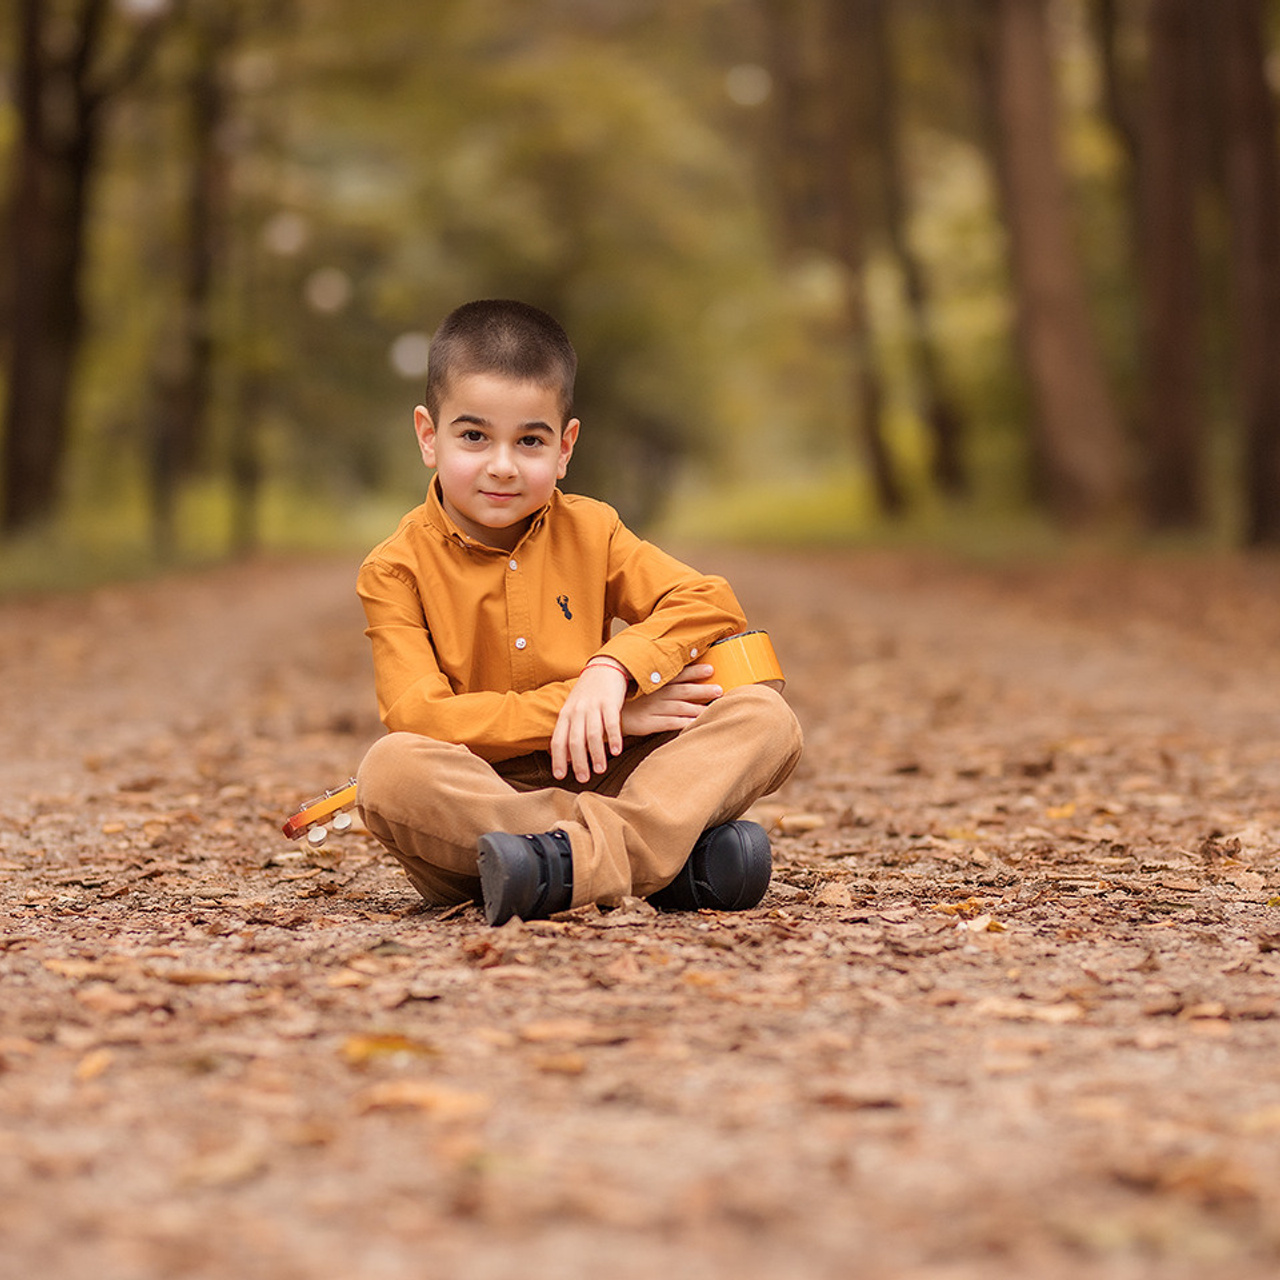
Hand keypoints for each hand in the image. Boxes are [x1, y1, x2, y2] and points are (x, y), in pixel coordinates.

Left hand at [551, 660, 628, 781]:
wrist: (604, 668)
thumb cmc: (588, 694)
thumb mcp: (573, 710)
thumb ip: (569, 732)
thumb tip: (567, 759)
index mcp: (565, 714)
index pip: (558, 740)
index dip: (558, 759)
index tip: (560, 776)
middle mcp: (577, 711)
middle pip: (575, 741)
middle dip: (579, 762)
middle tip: (583, 779)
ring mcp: (593, 706)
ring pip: (593, 734)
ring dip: (596, 754)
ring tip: (600, 769)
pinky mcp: (610, 702)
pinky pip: (612, 723)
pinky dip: (614, 738)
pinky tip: (617, 751)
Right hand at [619, 663, 720, 736]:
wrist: (610, 716)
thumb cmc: (633, 702)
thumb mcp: (646, 689)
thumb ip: (666, 684)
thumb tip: (689, 681)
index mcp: (657, 684)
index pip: (678, 675)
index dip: (694, 672)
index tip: (710, 669)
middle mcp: (656, 694)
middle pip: (682, 690)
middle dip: (701, 690)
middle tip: (719, 690)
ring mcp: (652, 709)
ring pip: (679, 707)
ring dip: (697, 708)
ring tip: (712, 708)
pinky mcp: (648, 723)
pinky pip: (669, 723)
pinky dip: (683, 723)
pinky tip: (696, 724)